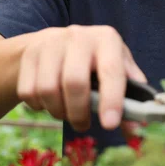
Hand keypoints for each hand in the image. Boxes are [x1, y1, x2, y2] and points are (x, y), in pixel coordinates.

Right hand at [16, 25, 146, 131]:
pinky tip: (49, 103)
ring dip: (58, 112)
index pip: (111, 71)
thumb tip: (135, 129)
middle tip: (83, 125)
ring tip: (67, 113)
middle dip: (78, 112)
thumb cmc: (95, 62)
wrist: (56, 43)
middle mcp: (78, 36)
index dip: (112, 100)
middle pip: (74, 82)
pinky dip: (39, 107)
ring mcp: (50, 43)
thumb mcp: (117, 69)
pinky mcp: (29, 54)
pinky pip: (29, 92)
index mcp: (106, 39)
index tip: (110, 125)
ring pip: (48, 90)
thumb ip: (129, 97)